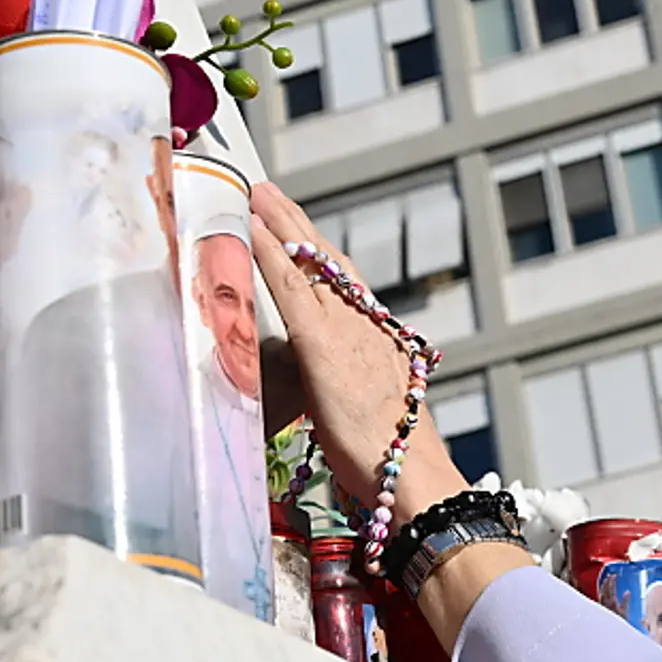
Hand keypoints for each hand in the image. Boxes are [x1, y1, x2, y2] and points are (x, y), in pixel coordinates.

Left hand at [250, 183, 468, 520]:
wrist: (409, 470)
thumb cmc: (389, 453)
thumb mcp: (372, 406)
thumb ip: (350, 384)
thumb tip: (331, 383)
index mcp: (376, 337)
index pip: (345, 282)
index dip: (320, 252)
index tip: (302, 228)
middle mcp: (363, 321)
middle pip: (327, 259)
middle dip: (298, 223)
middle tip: (270, 192)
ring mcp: (342, 327)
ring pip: (306, 261)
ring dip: (279, 223)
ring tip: (257, 195)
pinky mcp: (320, 342)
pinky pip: (289, 286)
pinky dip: (269, 253)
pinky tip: (252, 230)